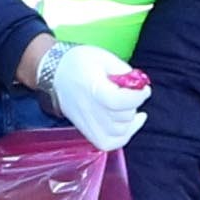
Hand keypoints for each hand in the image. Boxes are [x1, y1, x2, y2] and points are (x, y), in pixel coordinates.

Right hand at [34, 34, 152, 152]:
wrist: (55, 73)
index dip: (137, 96)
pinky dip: (124, 135)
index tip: (144, 88)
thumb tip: (139, 84)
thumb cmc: (79, 63)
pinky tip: (131, 121)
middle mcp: (89, 111)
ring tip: (127, 104)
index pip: (119, 101)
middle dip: (133, 104)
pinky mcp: (87, 132)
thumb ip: (124, 71)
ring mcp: (87, 125)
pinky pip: (111, 143)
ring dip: (130, 118)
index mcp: (93, 90)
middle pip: (121, 117)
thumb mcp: (104, 57)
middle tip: (131, 91)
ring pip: (120, 132)